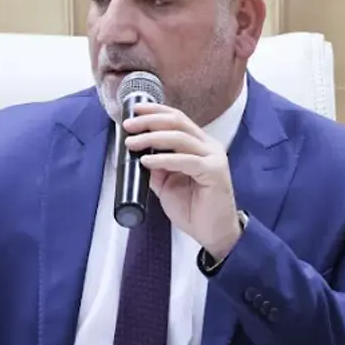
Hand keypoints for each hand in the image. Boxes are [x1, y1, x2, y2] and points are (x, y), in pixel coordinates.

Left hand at [123, 103, 242, 259]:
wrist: (213, 234)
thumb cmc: (193, 209)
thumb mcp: (166, 183)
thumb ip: (156, 167)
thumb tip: (137, 153)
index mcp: (198, 144)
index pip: (176, 119)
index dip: (155, 111)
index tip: (134, 110)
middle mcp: (208, 146)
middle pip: (177, 122)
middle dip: (150, 121)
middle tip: (129, 125)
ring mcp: (213, 157)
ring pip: (180, 138)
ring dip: (152, 138)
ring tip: (132, 143)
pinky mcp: (214, 172)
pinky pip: (186, 160)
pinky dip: (163, 159)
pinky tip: (147, 162)